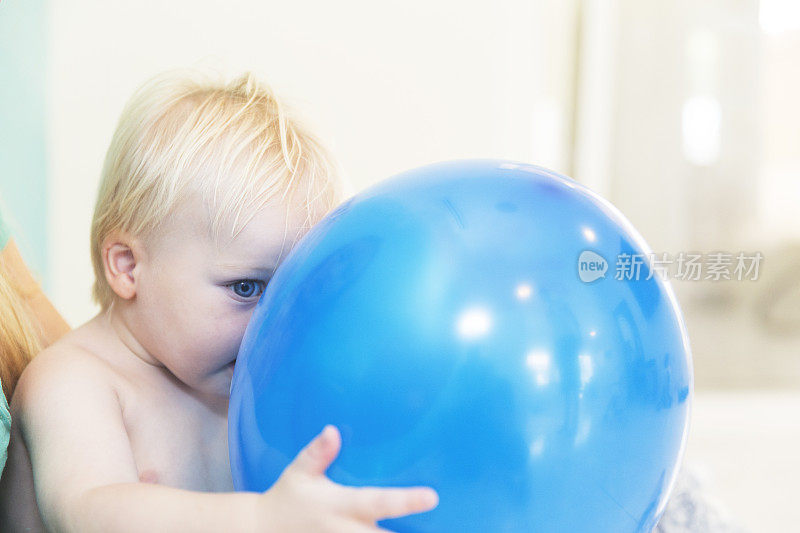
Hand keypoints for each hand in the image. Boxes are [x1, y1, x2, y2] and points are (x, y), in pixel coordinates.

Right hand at [257, 425, 437, 531]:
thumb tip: (332, 431)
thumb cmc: (287, 496)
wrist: (261, 531)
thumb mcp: (299, 473)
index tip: (432, 497)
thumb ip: (317, 453)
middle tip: (445, 530)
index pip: (377, 502)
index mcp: (338, 506)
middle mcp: (344, 530)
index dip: (405, 501)